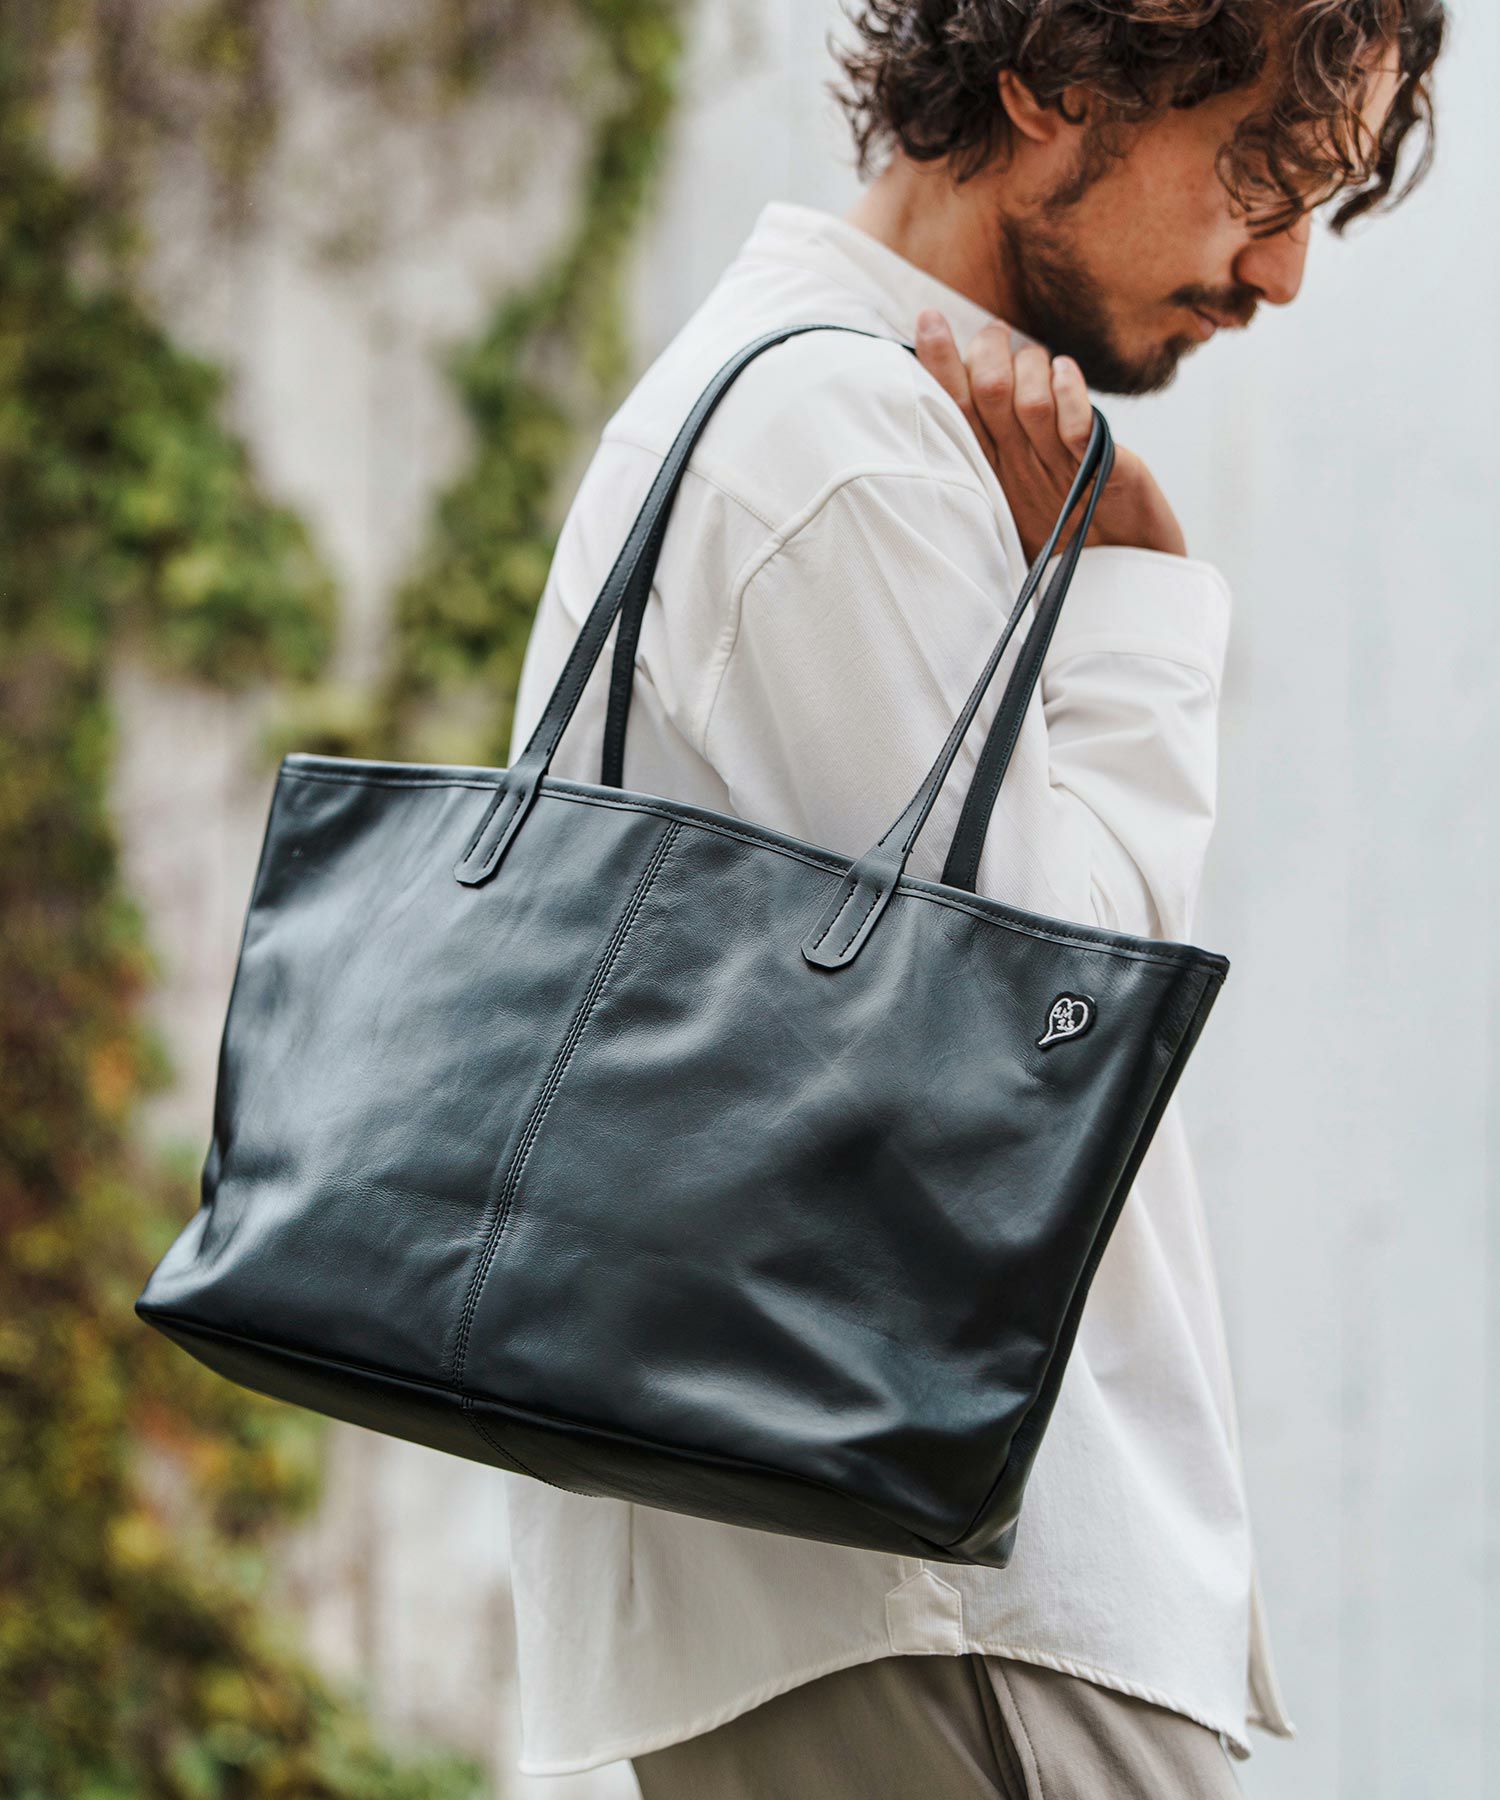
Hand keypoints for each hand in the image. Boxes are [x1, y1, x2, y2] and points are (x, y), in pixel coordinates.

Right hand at [914, 310, 1187, 562]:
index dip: (940, 365)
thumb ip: (1000, 439)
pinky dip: (1070, 393)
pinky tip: (1066, 372)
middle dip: (989, 350)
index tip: (929, 318)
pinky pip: (1077, 428)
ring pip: (1029, 402)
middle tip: (997, 335)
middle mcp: (1018, 469)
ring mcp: (1058, 472)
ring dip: (1033, 365)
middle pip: (987, 395)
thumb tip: (977, 377)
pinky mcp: (1102, 474)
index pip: (955, 411)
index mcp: (992, 471)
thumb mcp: (1024, 483)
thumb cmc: (1073, 527)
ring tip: (1044, 361)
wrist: (1128, 575)